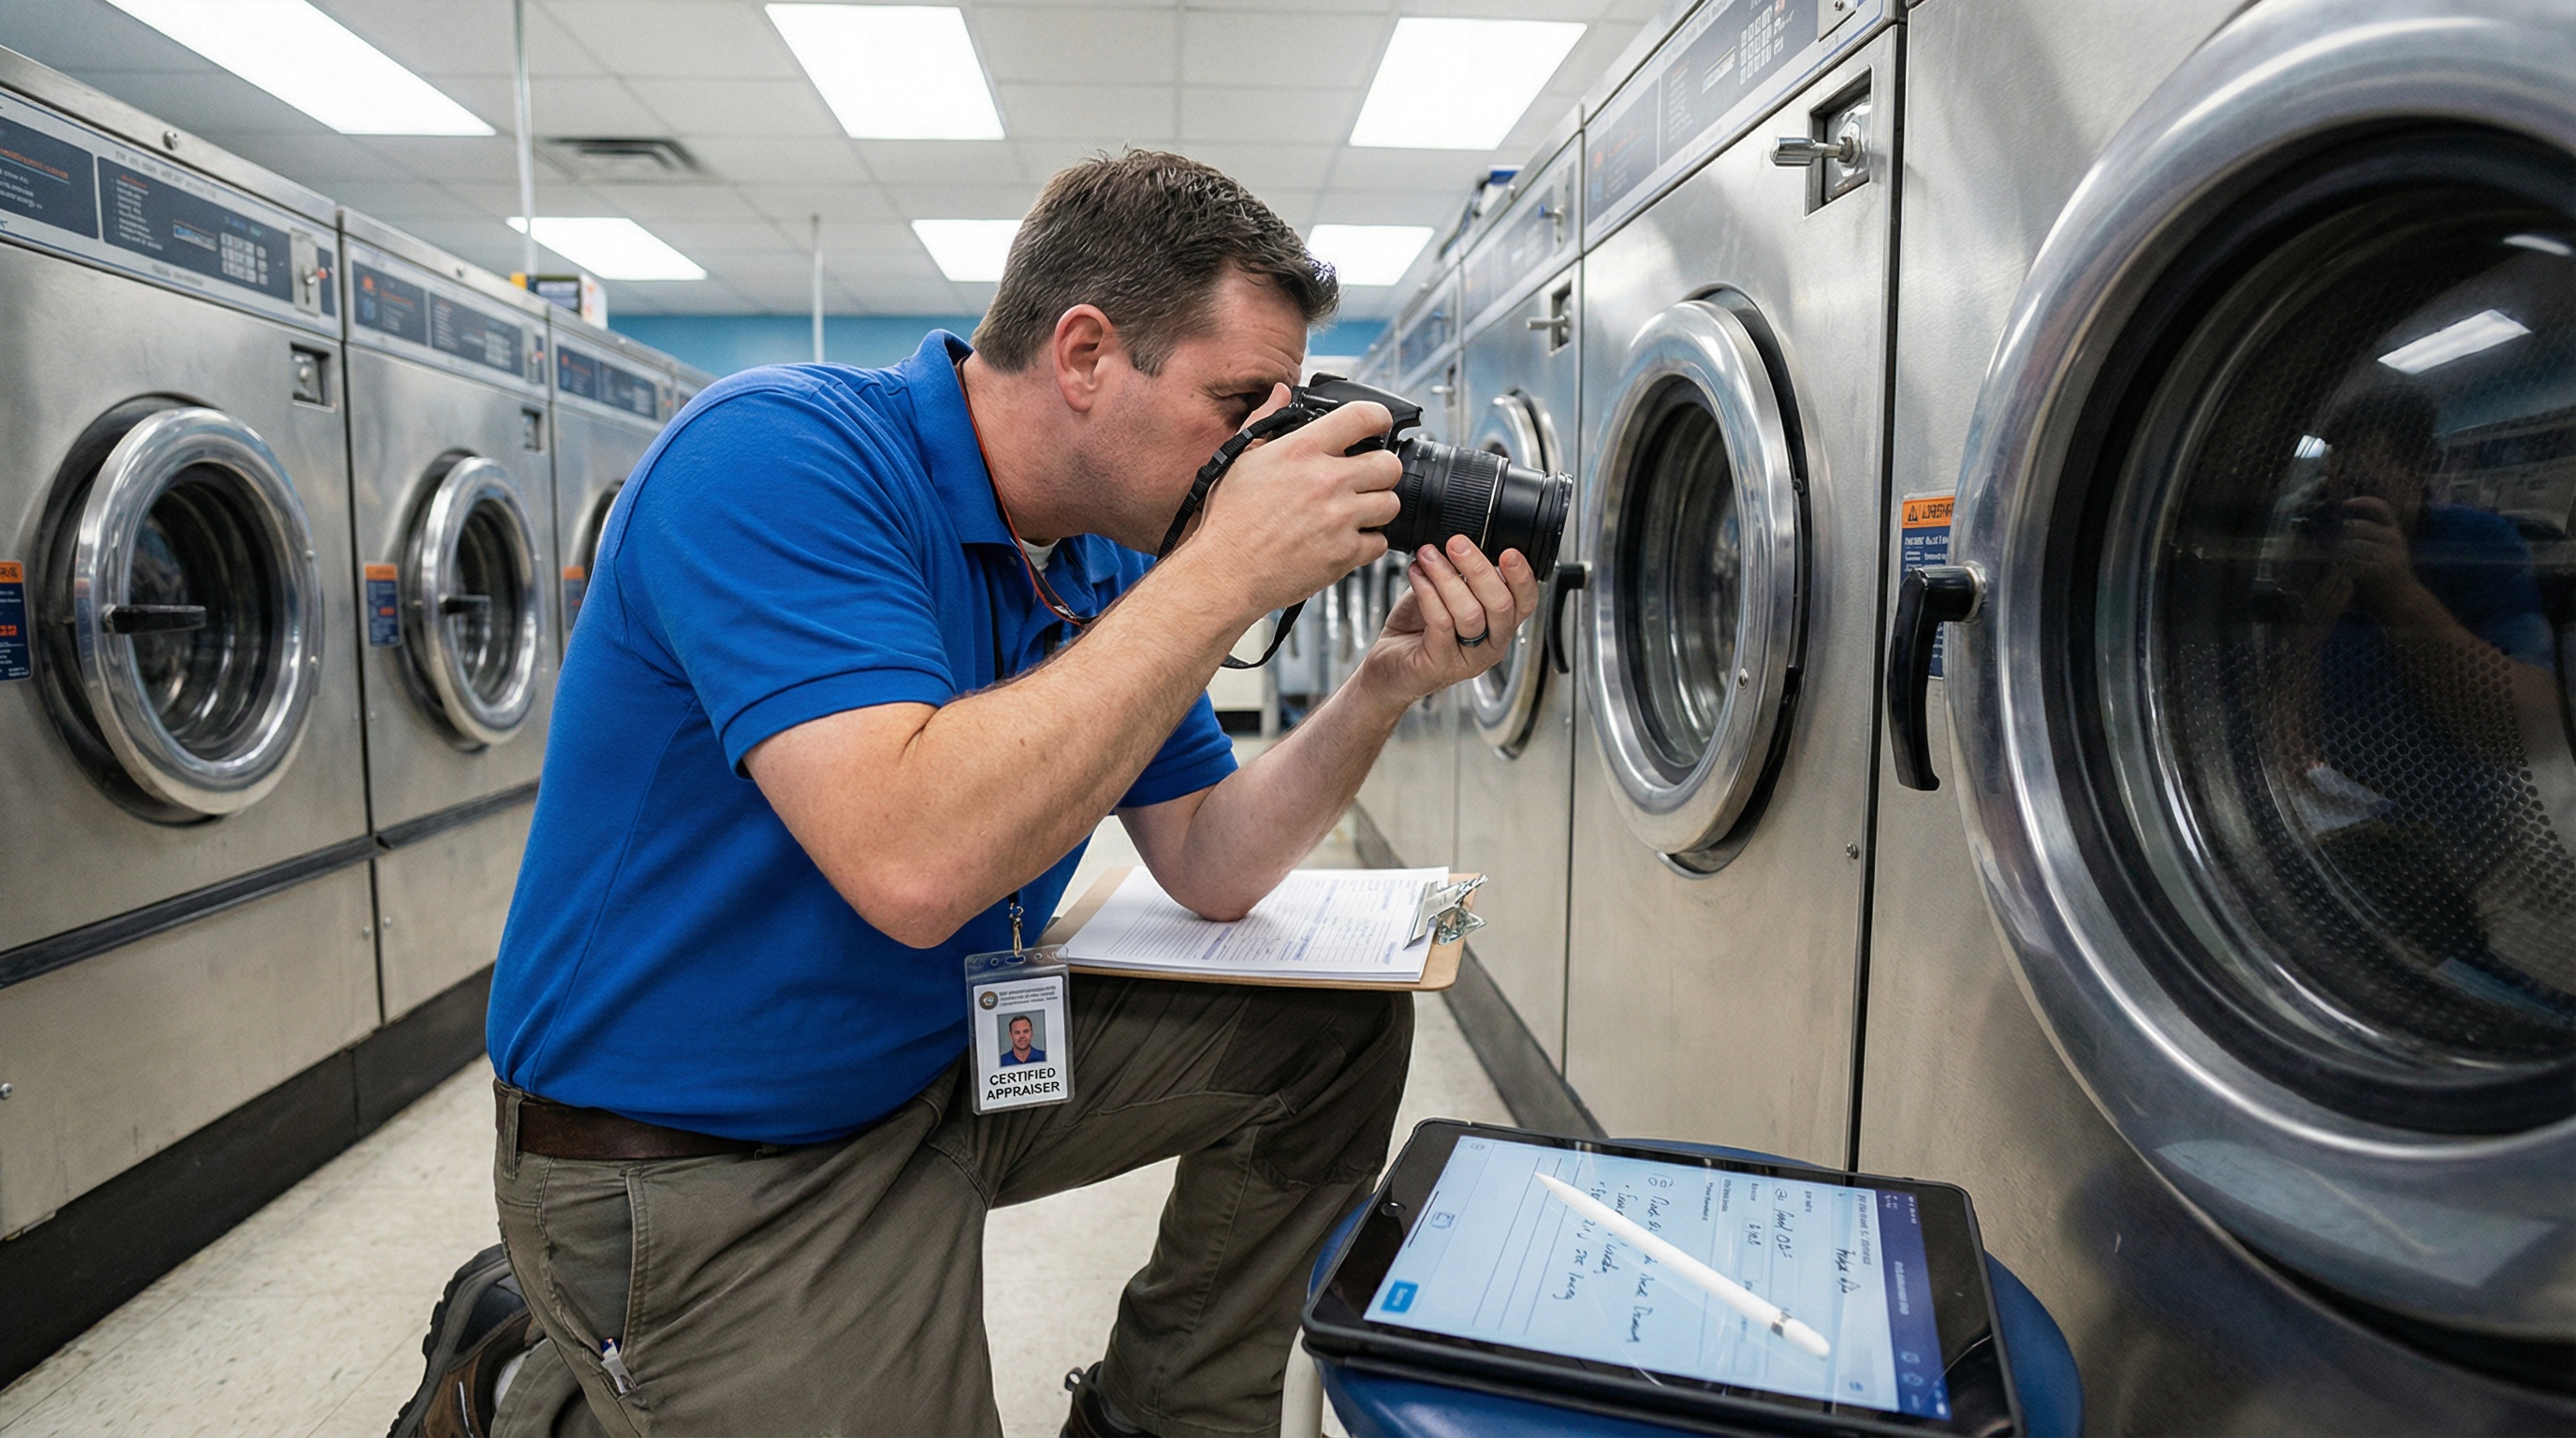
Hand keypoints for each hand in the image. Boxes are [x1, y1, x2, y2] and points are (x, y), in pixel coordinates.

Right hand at [1184, 388, 1401, 616]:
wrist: (1225, 572)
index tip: (1381, 424)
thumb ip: (1265, 420)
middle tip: (1367, 478)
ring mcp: (1339, 518)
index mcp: (1302, 451)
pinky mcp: (1344, 554)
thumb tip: (1281, 393)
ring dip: (1377, 507)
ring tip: (1355, 512)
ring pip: (1390, 503)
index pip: (1362, 416)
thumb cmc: (1229, 519)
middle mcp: (1326, 480)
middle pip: (1389, 464)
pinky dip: (1368, 543)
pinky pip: (1379, 543)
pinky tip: (1345, 539)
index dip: (1380, 417)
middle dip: (1381, 470)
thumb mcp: (1240, 458)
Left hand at [1362, 537, 1543, 702]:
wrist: (1388, 664)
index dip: (1522, 576)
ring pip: (1470, 613)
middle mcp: (1492, 644)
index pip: (1526, 601)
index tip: (1508, 551)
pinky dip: (1428, 593)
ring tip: (1427, 555)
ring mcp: (1468, 658)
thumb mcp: (1447, 594)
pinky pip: (1441, 623)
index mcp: (1501, 625)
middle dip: (1479, 569)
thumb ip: (1462, 574)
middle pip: (1501, 605)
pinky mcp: (1440, 664)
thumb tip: (1462, 541)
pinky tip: (1417, 574)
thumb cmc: (1419, 628)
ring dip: (1446, 577)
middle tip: (1457, 544)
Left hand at [2335, 496, 2426, 619]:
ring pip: (2354, 544)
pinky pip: (2355, 561)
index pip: (2382, 508)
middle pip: (2360, 526)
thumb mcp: (2381, 552)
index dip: (2363, 502)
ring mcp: (2389, 554)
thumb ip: (2365, 539)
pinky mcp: (2382, 569)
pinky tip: (2338, 569)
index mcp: (2394, 532)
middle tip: (2325, 537)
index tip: (2344, 504)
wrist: (2402, 601)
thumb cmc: (2385, 576)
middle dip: (2339, 531)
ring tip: (2329, 555)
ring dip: (2337, 549)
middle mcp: (2394, 539)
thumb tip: (2336, 527)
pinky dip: (2342, 564)